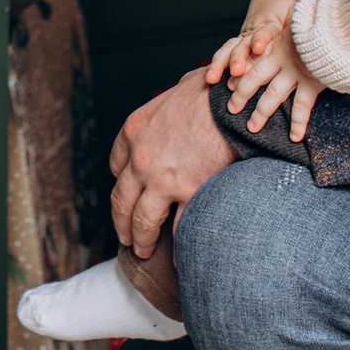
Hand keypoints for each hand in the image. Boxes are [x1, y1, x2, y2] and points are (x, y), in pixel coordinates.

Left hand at [107, 71, 239, 258]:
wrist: (233, 103)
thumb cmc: (212, 90)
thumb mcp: (178, 88)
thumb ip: (173, 103)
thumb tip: (184, 95)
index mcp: (134, 132)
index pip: (116, 163)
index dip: (121, 180)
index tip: (127, 192)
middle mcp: (141, 161)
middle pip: (122, 201)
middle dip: (122, 223)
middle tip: (125, 238)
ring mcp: (163, 181)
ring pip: (143, 222)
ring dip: (141, 241)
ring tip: (143, 252)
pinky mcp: (190, 195)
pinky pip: (178, 230)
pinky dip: (178, 249)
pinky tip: (177, 261)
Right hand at [205, 0, 300, 91]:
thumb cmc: (291, 5)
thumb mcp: (298, 11)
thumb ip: (301, 22)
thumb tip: (314, 29)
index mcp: (271, 23)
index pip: (264, 32)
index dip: (261, 39)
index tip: (259, 47)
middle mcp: (254, 31)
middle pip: (243, 44)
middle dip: (237, 58)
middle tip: (236, 71)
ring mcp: (245, 36)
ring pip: (229, 49)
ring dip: (220, 64)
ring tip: (211, 78)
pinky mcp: (240, 41)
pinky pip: (226, 52)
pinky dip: (218, 65)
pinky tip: (209, 79)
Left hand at [227, 21, 325, 140]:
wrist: (340, 24)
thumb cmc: (321, 24)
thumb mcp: (299, 25)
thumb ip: (290, 34)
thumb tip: (287, 37)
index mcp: (276, 43)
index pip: (250, 59)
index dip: (238, 73)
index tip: (228, 84)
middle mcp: (281, 58)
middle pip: (253, 79)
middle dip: (241, 95)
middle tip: (232, 109)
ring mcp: (295, 71)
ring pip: (271, 96)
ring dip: (260, 113)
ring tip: (252, 128)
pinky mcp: (312, 81)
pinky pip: (301, 107)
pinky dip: (298, 123)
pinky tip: (295, 137)